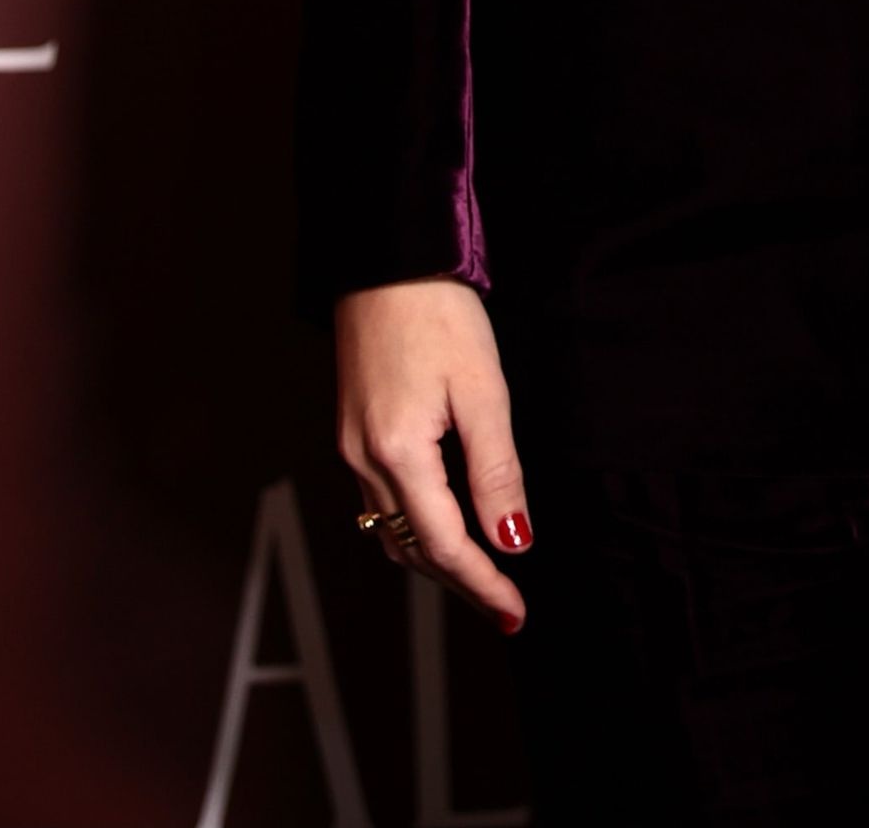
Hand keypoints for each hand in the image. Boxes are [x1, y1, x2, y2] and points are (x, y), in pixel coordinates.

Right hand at [335, 277, 532, 632]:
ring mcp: (352, 446)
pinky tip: (444, 522)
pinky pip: (381, 499)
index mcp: (397, 454)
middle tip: (504, 607)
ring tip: (482, 574)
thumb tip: (513, 539)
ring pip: (392, 528)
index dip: (483, 584)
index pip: (444, 545)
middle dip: (461, 582)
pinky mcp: (353, 429)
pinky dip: (416, 524)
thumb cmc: (437, 314)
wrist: (388, 257)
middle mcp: (363, 460)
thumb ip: (496, 471)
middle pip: (413, 548)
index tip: (516, 613)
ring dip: (436, 558)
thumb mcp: (482, 391)